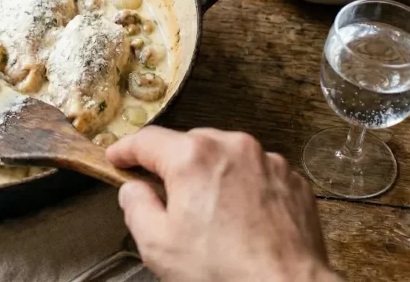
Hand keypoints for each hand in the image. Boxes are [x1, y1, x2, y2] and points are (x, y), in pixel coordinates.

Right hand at [106, 126, 337, 281]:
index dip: (126, 150)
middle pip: (188, 145)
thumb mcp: (157, 245)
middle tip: (166, 199)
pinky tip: (239, 220)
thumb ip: (136, 207)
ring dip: (210, 175)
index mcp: (192, 157)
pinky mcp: (291, 180)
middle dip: (173, 167)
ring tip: (210, 217)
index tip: (118, 158)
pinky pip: (256, 173)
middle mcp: (232, 148)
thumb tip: (134, 191)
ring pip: (224, 156)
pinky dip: (243, 187)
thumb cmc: (226, 273)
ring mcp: (267, 161)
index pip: (147, 140)